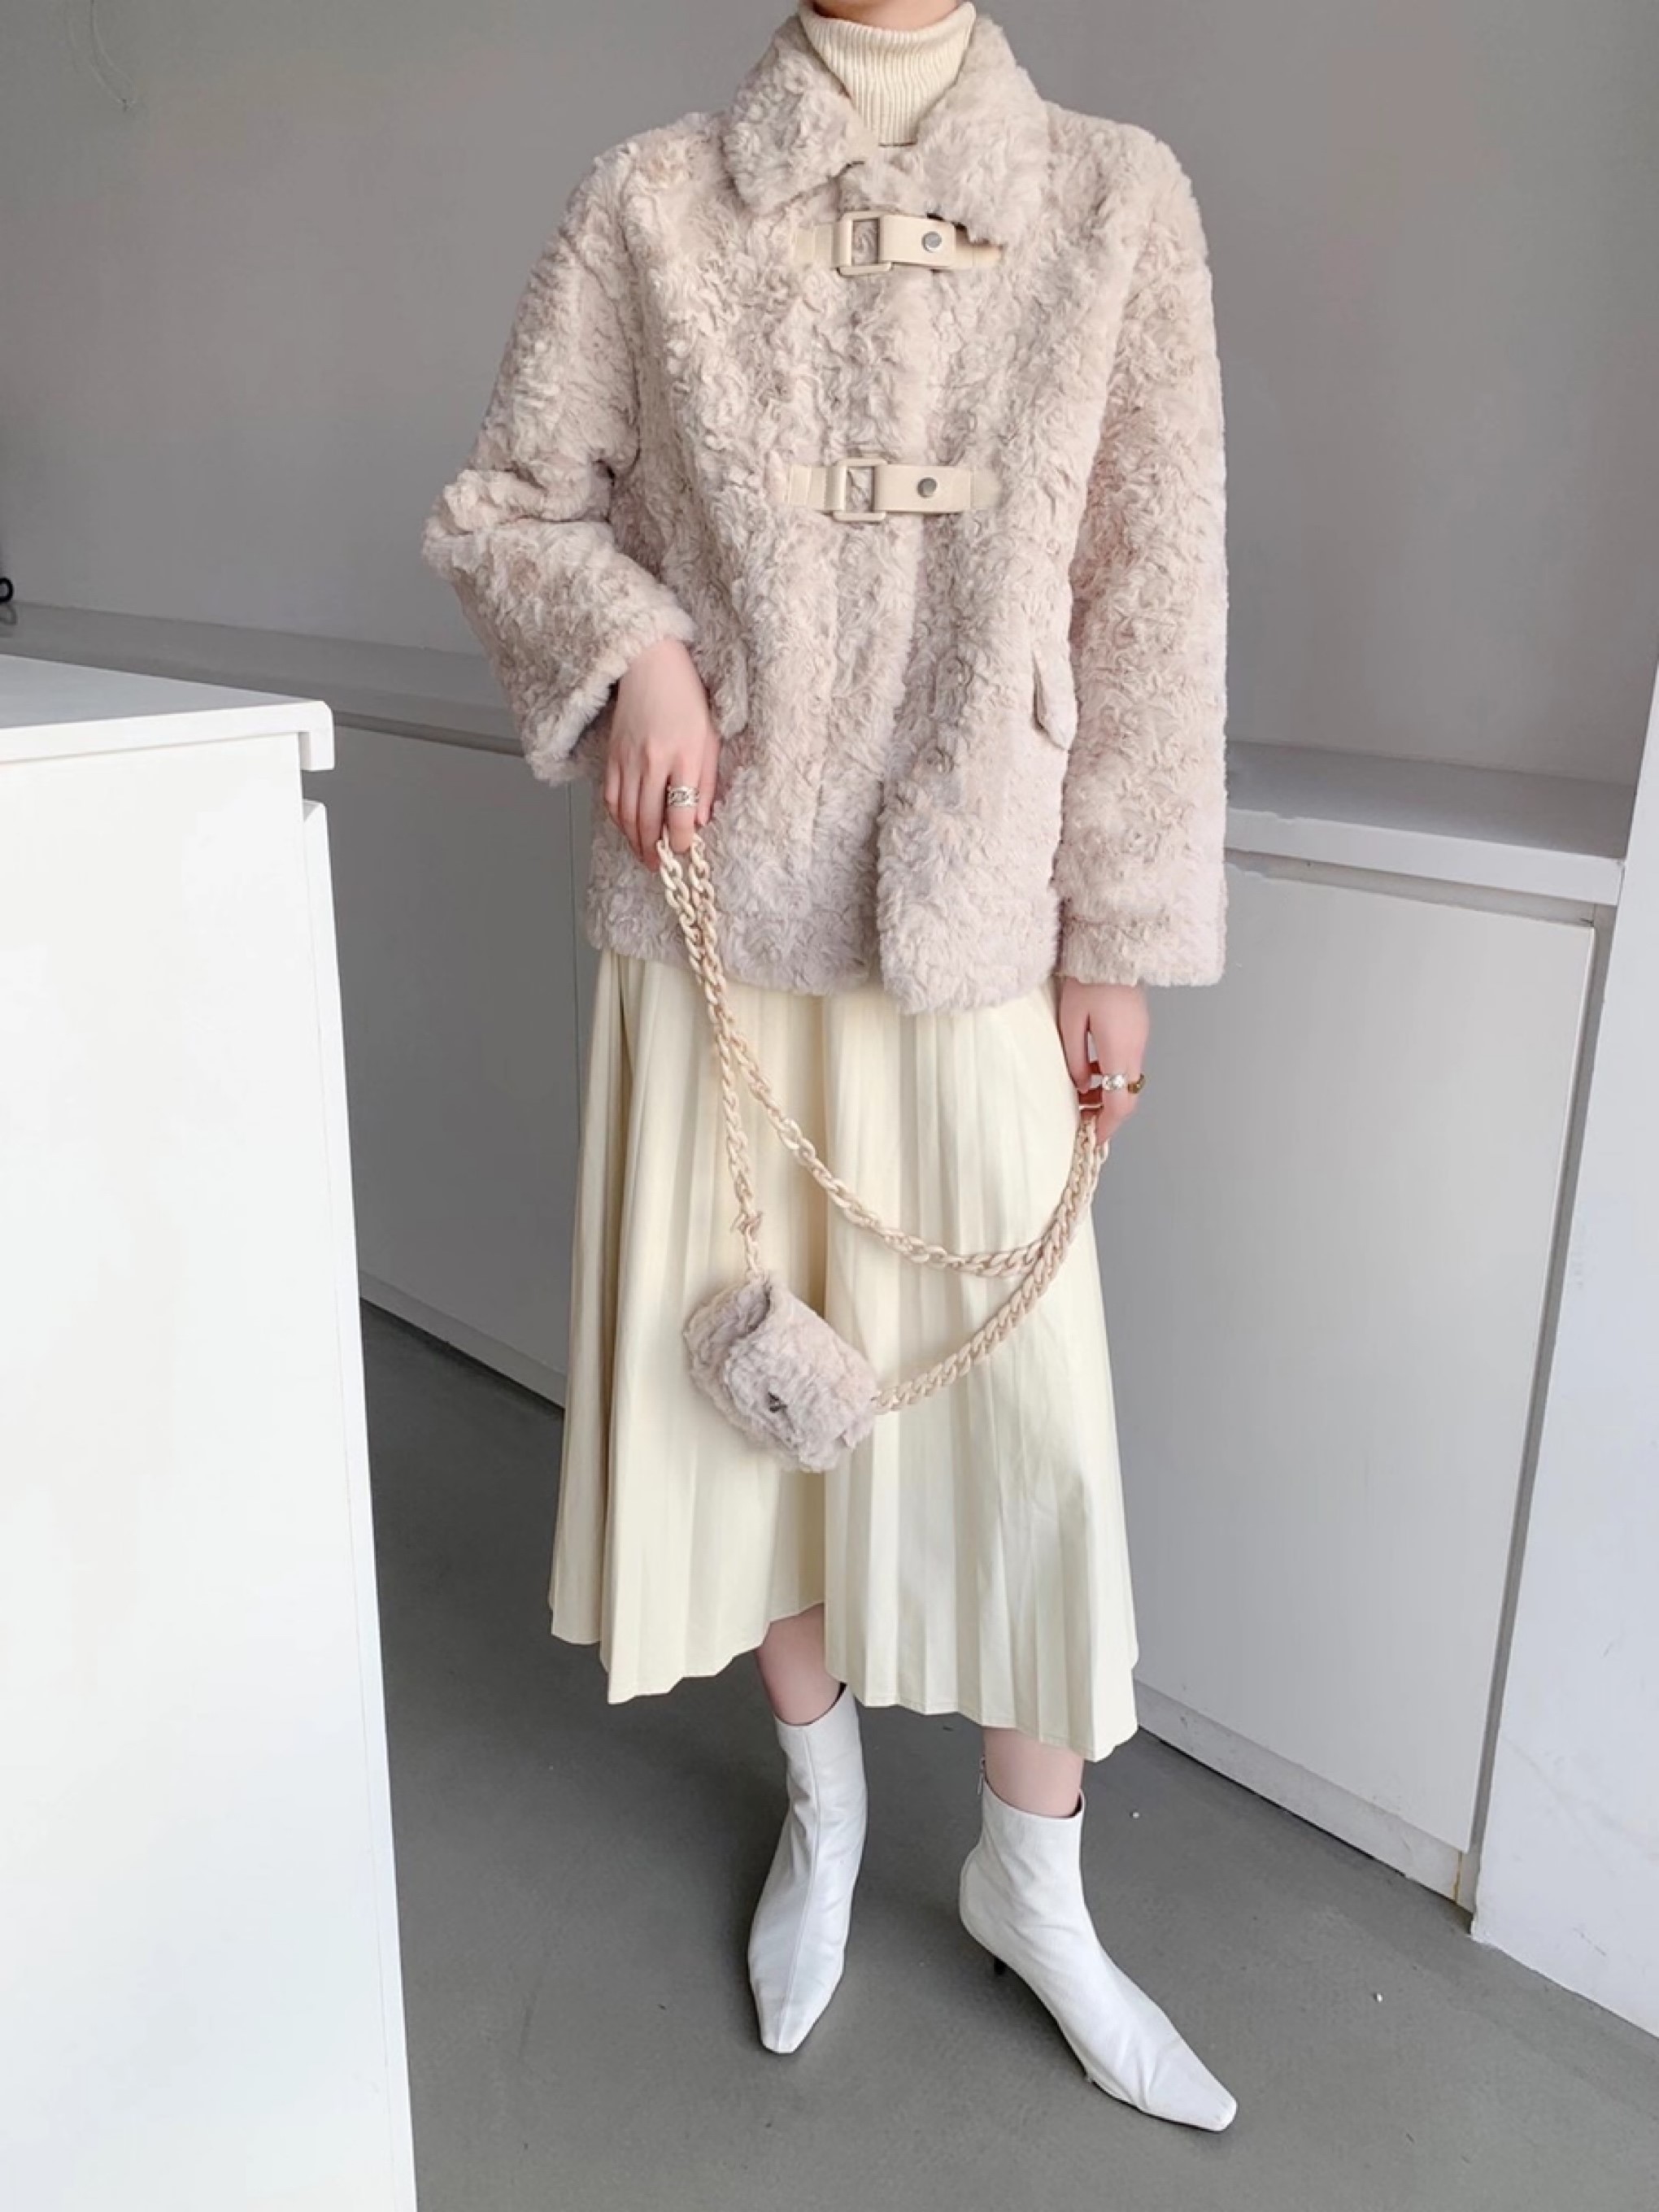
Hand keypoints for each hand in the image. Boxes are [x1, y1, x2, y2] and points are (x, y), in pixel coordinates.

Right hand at [604, 636, 720, 870]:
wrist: (649, 665)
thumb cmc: (686, 697)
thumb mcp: (711, 737)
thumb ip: (707, 780)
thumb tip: (700, 820)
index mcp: (684, 756)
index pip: (680, 811)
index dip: (681, 840)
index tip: (685, 852)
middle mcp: (653, 761)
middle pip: (648, 819)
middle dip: (654, 850)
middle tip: (659, 867)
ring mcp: (628, 760)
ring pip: (627, 814)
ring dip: (634, 840)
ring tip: (643, 856)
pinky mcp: (612, 756)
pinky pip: (611, 798)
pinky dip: (618, 820)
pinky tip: (627, 830)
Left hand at [1056, 977, 1148, 1148]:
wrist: (1115, 947)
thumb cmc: (1089, 980)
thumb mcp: (1070, 1022)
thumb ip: (1075, 1059)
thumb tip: (1081, 1086)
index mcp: (1120, 1051)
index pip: (1120, 1104)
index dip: (1106, 1127)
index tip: (1091, 1139)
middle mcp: (1136, 1048)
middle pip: (1128, 1097)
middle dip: (1106, 1114)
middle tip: (1083, 1120)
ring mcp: (1140, 1037)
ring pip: (1128, 1081)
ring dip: (1108, 1094)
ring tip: (1082, 1096)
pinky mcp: (1138, 1028)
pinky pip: (1128, 1063)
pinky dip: (1112, 1076)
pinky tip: (1092, 1070)